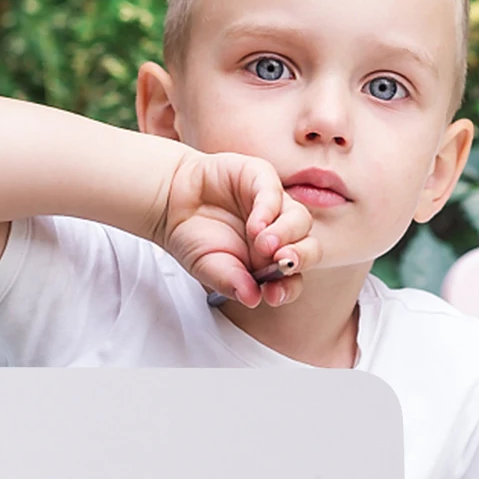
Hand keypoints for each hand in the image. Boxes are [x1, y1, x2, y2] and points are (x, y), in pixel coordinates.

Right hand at [157, 151, 319, 307]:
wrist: (170, 203)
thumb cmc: (193, 237)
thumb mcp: (208, 267)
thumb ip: (230, 282)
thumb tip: (252, 299)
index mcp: (269, 262)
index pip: (293, 278)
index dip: (289, 287)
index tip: (273, 294)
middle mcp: (278, 235)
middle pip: (309, 248)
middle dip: (300, 258)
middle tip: (282, 264)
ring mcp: (274, 207)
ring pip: (300, 220)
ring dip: (286, 234)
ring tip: (262, 244)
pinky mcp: (262, 179)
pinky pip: (275, 193)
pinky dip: (269, 210)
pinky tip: (255, 225)